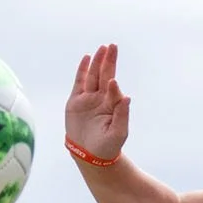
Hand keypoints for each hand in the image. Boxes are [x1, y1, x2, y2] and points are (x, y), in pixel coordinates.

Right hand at [66, 43, 129, 162]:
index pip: (113, 89)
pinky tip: (87, 58)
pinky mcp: (75, 101)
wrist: (89, 155)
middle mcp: (101, 98)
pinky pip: (79, 82)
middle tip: (112, 46)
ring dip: (97, 62)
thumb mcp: (118, 133)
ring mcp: (88, 98)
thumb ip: (122, 115)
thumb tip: (126, 97)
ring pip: (93, 76)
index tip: (112, 83)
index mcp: (112, 105)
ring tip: (103, 49)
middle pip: (105, 75)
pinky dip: (83, 70)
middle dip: (109, 61)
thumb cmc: (108, 145)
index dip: (113, 85)